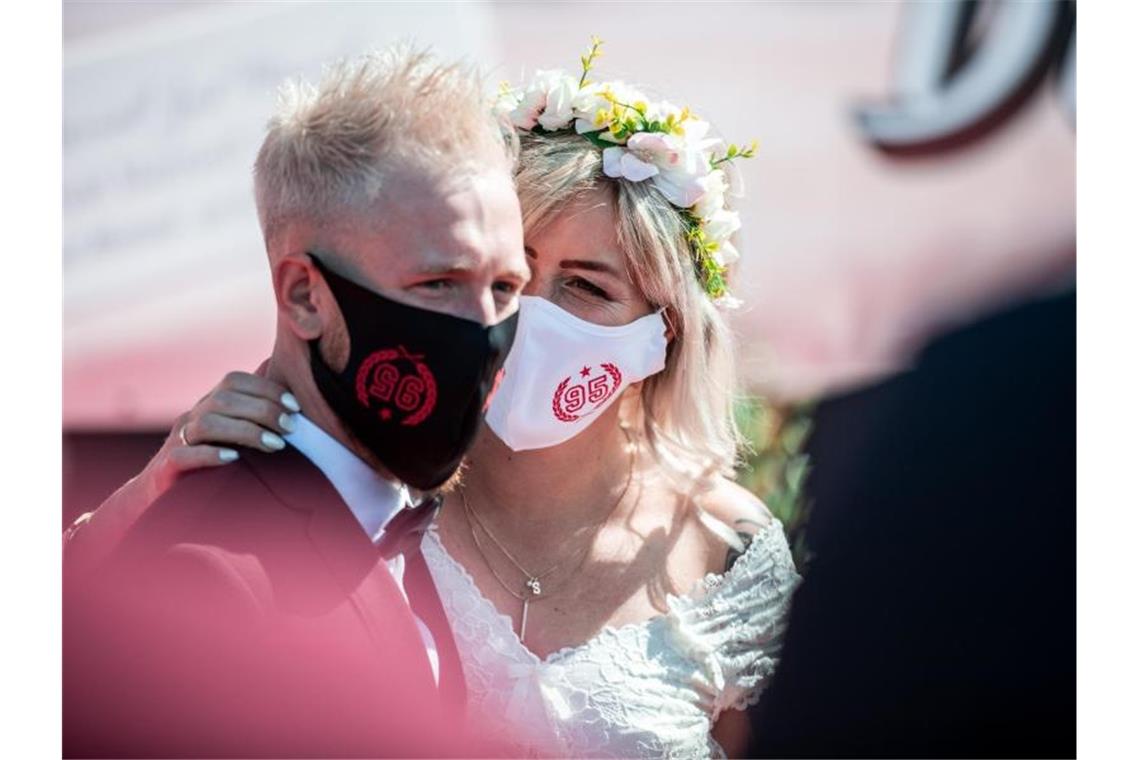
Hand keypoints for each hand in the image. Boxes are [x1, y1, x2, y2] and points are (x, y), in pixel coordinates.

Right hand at [142, 370, 300, 501]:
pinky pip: (183, 455)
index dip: (266, 389)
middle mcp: (192, 417)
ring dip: (245, 431)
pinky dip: (210, 454)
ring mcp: (177, 441)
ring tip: (275, 445)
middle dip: (263, 410)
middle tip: (290, 427)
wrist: (164, 497)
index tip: (295, 406)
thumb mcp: (236, 438)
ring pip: (206, 423)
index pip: (235, 381)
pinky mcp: (167, 467)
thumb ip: (259, 420)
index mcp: (208, 405)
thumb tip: (297, 401)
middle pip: (224, 399)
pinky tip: (234, 458)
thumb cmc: (212, 465)